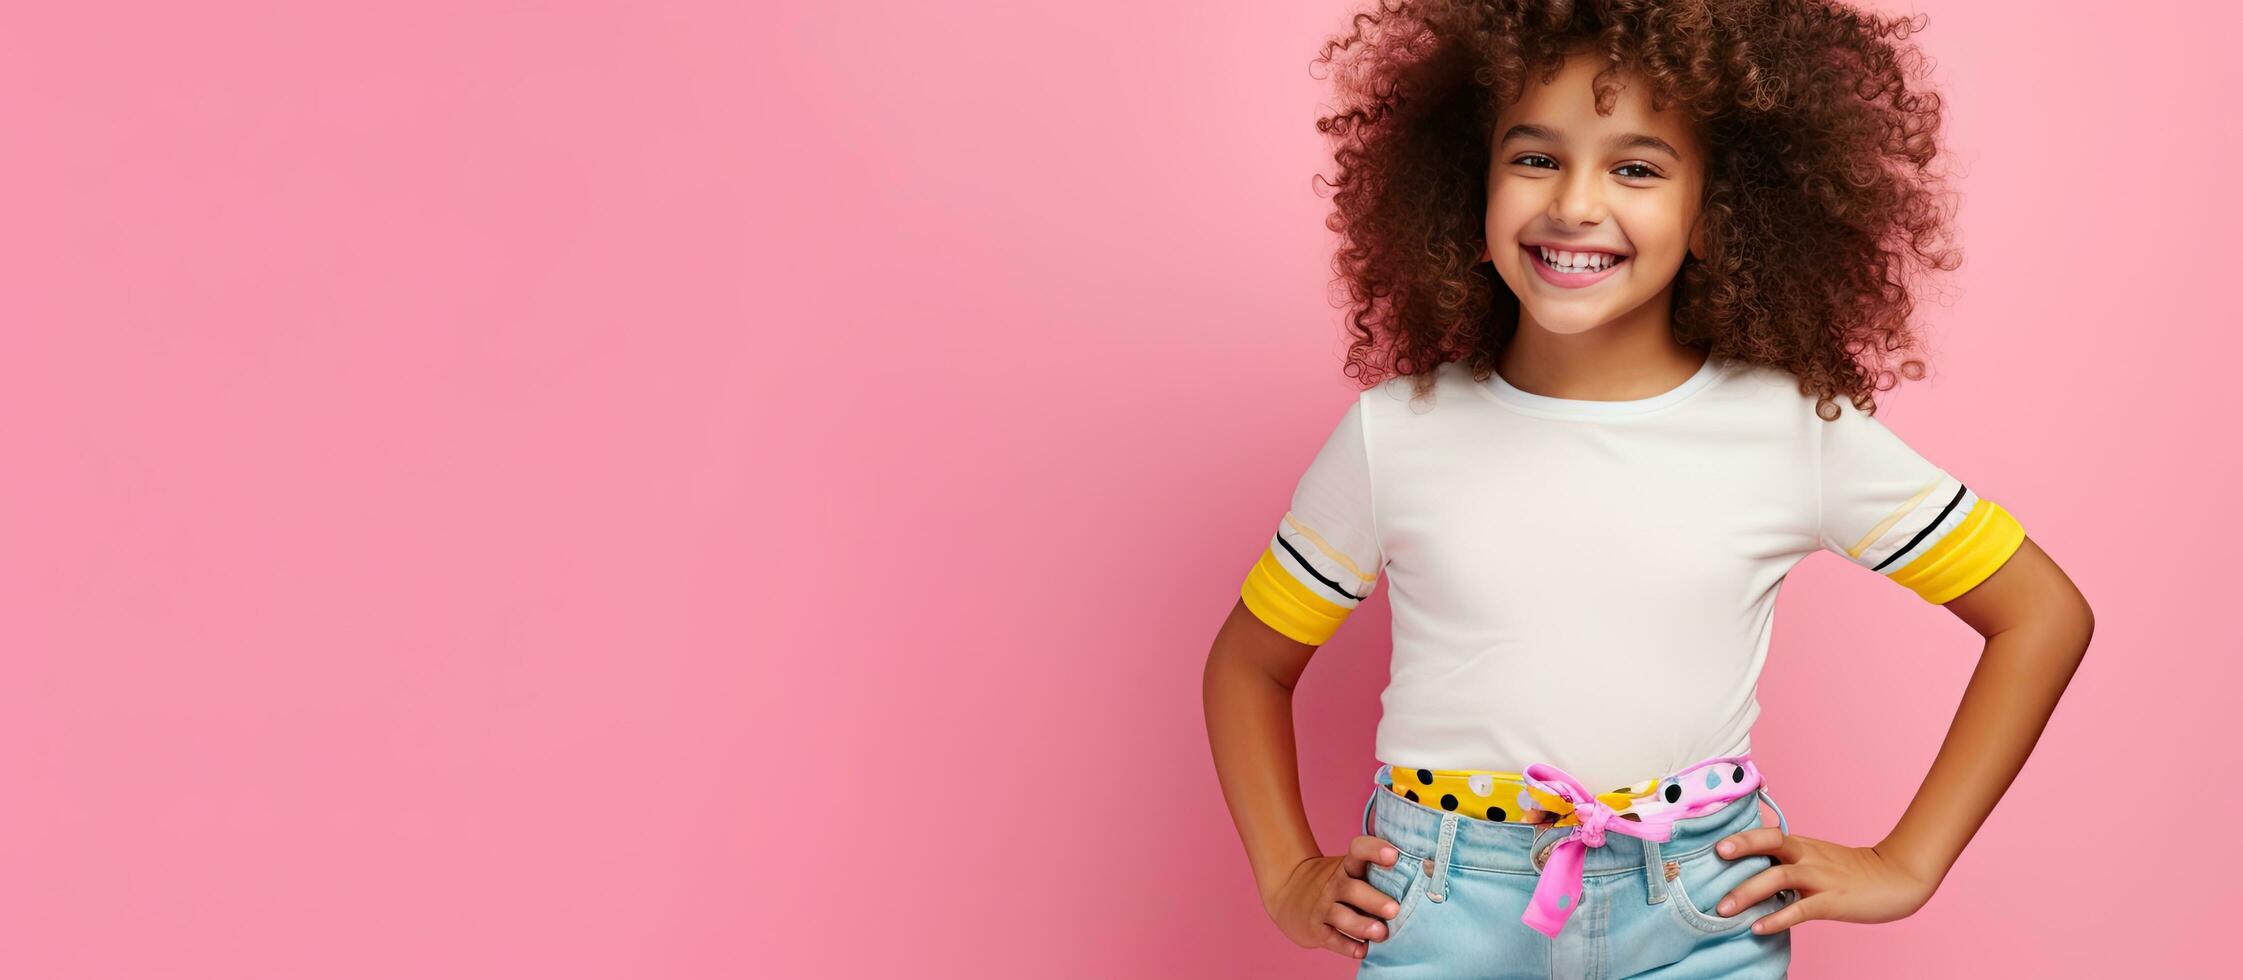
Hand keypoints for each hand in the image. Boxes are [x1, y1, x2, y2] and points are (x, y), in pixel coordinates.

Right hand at [1263, 835, 1406, 959]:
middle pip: (1353, 888)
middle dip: (1374, 900)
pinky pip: (1332, 939)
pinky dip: (1347, 946)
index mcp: (1347, 865)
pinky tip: (1362, 950)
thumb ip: (1377, 873)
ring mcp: (1323, 906)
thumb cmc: (1336, 883)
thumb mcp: (1349, 870)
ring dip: (1362, 926)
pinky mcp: (1316, 928)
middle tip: (1394, 909)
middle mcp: (1334, 884)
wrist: (1288, 892)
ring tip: (1381, 934)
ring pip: (1342, 916)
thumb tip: (1425, 882)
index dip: (1375, 850)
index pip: (1359, 850)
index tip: (1393, 855)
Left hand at [1711, 827, 1939, 933]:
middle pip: (1771, 843)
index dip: (1742, 836)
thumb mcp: (1817, 858)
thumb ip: (1788, 859)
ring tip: (1723, 909)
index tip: (1715, 843)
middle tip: (1714, 857)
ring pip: (1779, 877)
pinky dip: (1777, 918)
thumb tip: (1753, 865)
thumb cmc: (1852, 872)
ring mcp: (1821, 878)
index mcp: (1803, 846)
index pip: (1769, 833)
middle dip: (1742, 848)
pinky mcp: (1832, 901)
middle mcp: (1808, 857)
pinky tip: (1758, 928)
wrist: (1897, 879)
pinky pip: (1800, 909)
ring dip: (1748, 892)